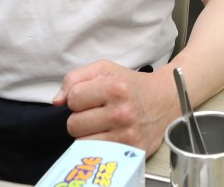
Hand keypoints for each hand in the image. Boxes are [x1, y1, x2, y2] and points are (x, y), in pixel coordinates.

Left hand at [52, 60, 177, 153]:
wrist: (166, 99)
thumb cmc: (132, 84)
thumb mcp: (105, 69)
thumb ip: (76, 78)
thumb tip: (57, 101)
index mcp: (115, 88)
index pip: (73, 99)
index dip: (78, 98)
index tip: (91, 97)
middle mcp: (122, 112)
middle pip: (73, 124)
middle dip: (81, 118)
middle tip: (98, 112)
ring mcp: (126, 135)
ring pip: (82, 142)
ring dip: (88, 134)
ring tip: (103, 125)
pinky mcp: (130, 151)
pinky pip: (96, 154)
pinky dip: (98, 146)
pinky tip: (108, 136)